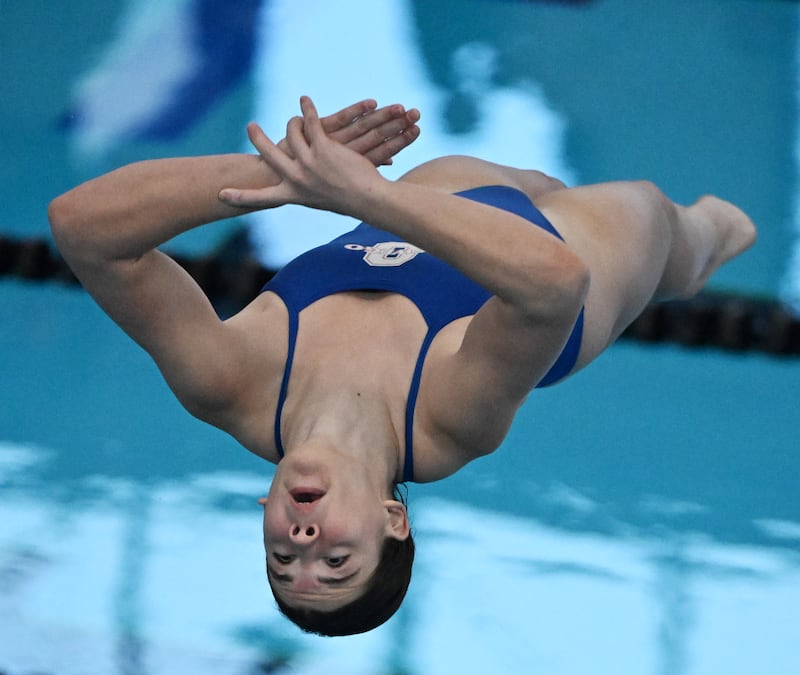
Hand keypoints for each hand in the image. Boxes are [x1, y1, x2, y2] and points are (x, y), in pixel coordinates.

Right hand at [220, 96, 392, 212]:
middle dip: (259, 140)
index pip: (262, 198)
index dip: (241, 196)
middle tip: (250, 127)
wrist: (370, 199)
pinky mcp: (323, 147)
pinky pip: (310, 123)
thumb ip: (305, 191)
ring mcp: (309, 163)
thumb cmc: (349, 201)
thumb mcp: (321, 200)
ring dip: (294, 122)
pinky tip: (305, 101)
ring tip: (296, 117)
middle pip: (270, 156)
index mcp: (294, 195)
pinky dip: (307, 110)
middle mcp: (297, 179)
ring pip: (293, 133)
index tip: (220, 194)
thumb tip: (292, 190)